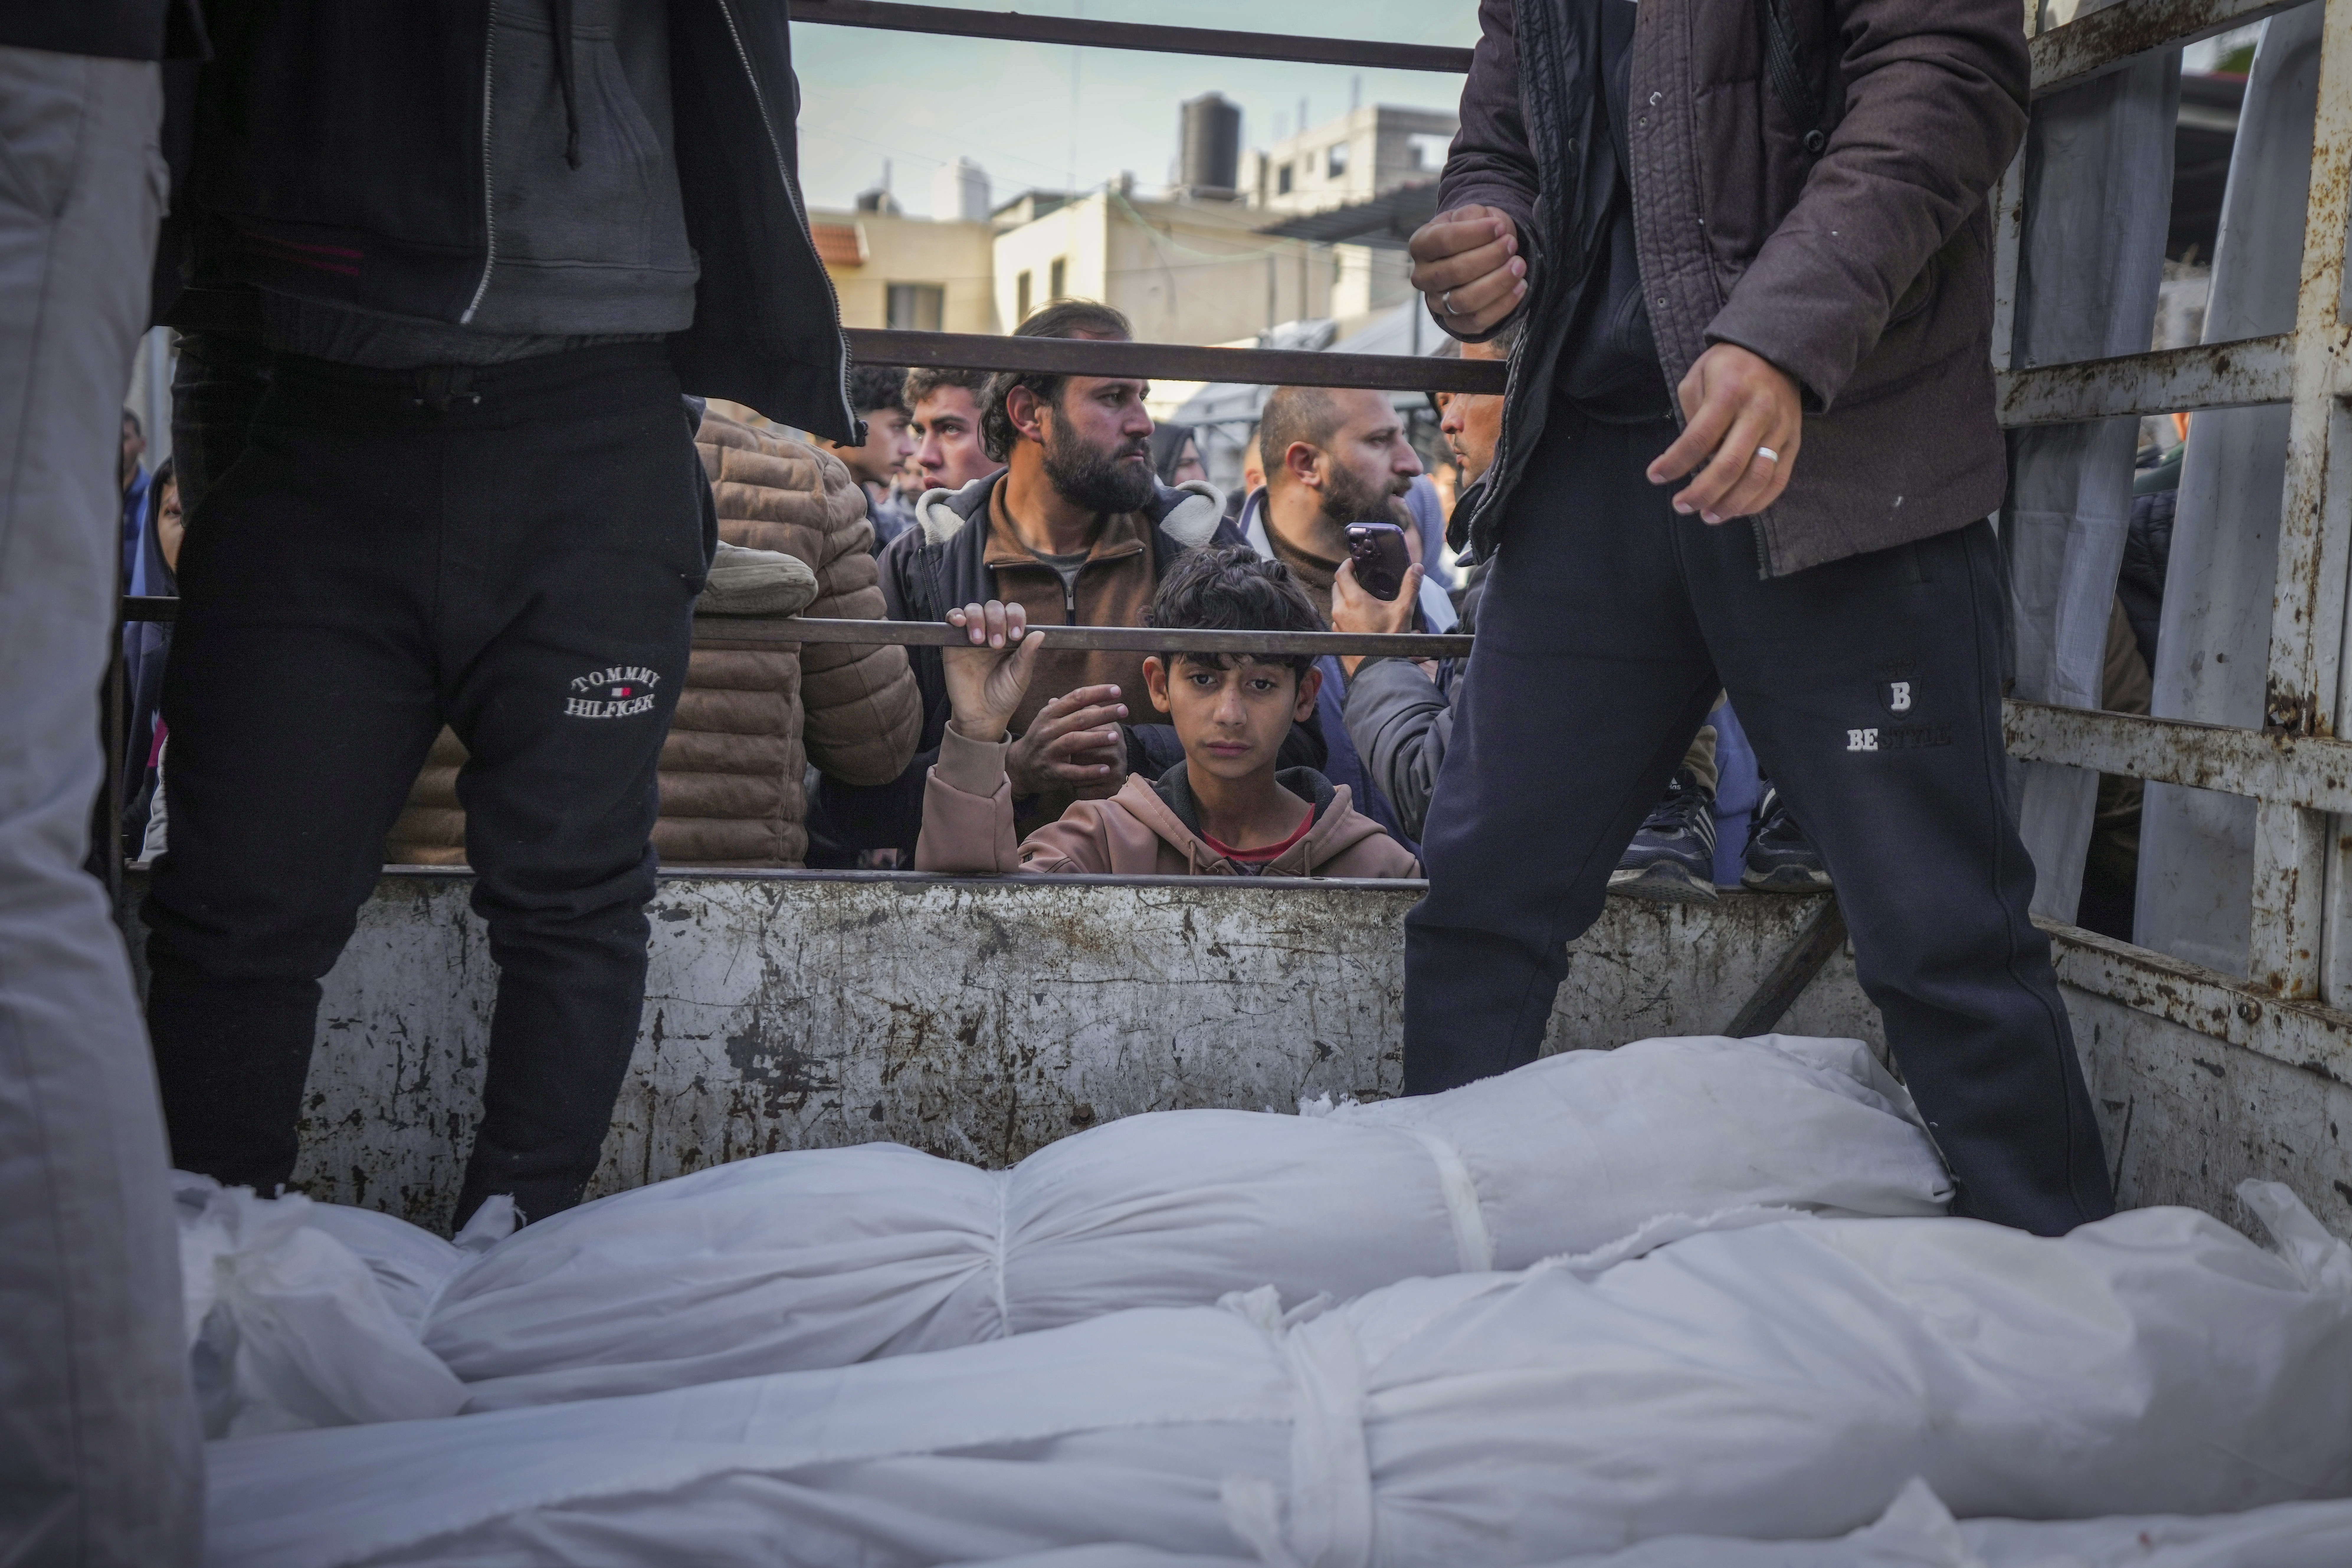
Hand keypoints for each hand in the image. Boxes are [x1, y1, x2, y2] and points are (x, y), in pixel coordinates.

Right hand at [942, 601, 1044, 742]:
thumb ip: (1028, 655)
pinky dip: (956, 615)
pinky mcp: (953, 642)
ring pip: (973, 609)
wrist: (981, 714)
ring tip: (979, 642)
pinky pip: (953, 619)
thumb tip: (1040, 633)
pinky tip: (960, 622)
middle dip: (997, 621)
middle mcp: (992, 631)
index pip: (1014, 613)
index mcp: (1011, 636)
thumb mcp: (1020, 676)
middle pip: (994, 607)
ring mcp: (972, 635)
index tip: (1016, 635)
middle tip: (997, 644)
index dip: (1015, 618)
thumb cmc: (1004, 696)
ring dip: (977, 619)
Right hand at [1005, 682, 1128, 798]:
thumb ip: (1068, 707)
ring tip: (1116, 737)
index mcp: (1050, 714)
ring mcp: (1049, 751)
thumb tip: (1093, 693)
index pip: (1075, 698)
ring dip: (1096, 738)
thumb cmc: (1042, 739)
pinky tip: (1106, 769)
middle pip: (1078, 719)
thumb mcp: (1049, 719)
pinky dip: (1089, 770)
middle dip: (1103, 713)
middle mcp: (1048, 730)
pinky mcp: (1051, 771)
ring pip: (1074, 742)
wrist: (1020, 766)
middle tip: (1124, 710)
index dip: (1097, 693)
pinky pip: (1072, 772)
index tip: (1118, 690)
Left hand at [1332, 558, 1423, 676]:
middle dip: (1347, 580)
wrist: (1379, 669)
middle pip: (1337, 586)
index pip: (1341, 573)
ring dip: (1346, 597)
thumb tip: (1417, 568)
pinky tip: (1361, 618)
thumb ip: (1410, 587)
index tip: (1355, 562)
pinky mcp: (1339, 635)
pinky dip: (1347, 613)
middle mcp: (1340, 610)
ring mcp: (1337, 624)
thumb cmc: (1389, 641)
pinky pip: (1339, 618)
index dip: (1347, 564)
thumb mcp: (1404, 611)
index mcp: (1354, 600)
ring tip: (1363, 599)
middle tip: (1361, 579)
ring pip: (1337, 603)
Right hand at [1408, 205, 1527, 337]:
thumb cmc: (1473, 234)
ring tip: (1519, 265)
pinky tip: (1520, 286)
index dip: (1474, 234)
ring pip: (1465, 300)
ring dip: (1498, 282)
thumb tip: (1487, 224)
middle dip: (1490, 257)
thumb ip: (1473, 215)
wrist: (1476, 256)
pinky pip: (1478, 321)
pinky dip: (1503, 305)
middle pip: (1455, 271)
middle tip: (1512, 244)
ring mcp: (1437, 303)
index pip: (1442, 241)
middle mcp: (1423, 277)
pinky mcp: (1456, 322)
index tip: (1499, 227)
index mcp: (1421, 245)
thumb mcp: (1471, 215)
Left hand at [1647, 343, 1801, 523]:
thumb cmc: (1727, 367)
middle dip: (1702, 493)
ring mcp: (1781, 429)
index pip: (1698, 439)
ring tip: (1707, 516)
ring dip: (1730, 504)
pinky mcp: (1794, 442)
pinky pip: (1778, 480)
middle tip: (1681, 505)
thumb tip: (1688, 458)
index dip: (1674, 464)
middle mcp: (1759, 412)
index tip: (1655, 476)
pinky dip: (1756, 502)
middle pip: (1730, 465)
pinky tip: (1735, 510)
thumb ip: (1691, 415)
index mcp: (1729, 393)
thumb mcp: (1698, 376)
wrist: (1776, 351)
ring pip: (1757, 478)